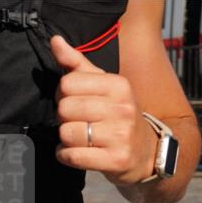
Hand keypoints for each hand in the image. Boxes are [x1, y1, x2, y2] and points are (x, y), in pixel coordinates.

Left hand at [51, 35, 157, 185]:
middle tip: (74, 122)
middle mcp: (122, 108)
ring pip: (67, 134)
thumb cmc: (117, 115)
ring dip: (64, 139)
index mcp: (118, 85)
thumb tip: (55, 42)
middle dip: (63, 118)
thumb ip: (77, 64)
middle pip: (65, 109)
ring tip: (77, 138)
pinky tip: (73, 152)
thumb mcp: (103, 86)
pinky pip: (73, 156)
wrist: (146, 151)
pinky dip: (65, 155)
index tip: (72, 102)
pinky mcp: (116, 160)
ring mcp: (121, 136)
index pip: (67, 83)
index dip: (62, 94)